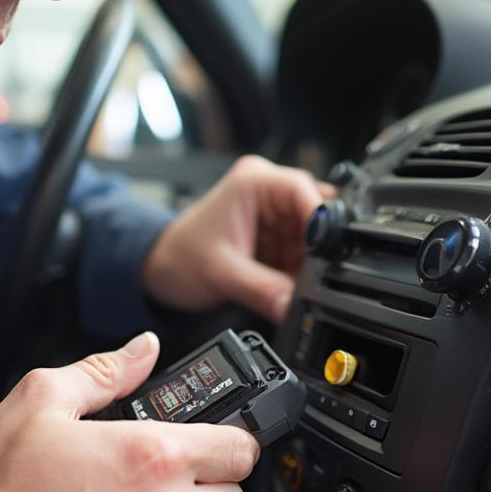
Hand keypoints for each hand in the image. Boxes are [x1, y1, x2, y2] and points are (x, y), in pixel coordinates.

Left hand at [141, 155, 334, 323]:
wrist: (158, 270)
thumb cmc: (177, 256)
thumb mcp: (224, 274)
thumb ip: (264, 291)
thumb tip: (296, 308)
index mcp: (254, 182)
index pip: (304, 190)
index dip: (323, 220)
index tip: (332, 249)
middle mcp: (267, 192)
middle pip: (314, 214)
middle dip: (315, 248)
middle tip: (311, 275)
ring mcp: (272, 215)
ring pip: (311, 238)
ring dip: (306, 264)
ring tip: (289, 282)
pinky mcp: (273, 238)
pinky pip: (300, 254)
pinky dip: (298, 272)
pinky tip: (287, 284)